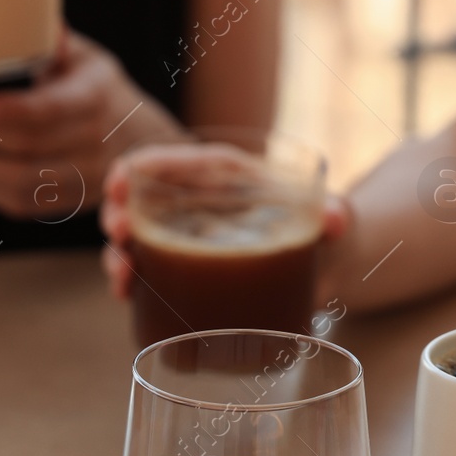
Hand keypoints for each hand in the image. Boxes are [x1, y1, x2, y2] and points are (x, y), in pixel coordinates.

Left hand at [0, 30, 184, 217]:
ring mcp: (81, 179)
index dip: (13, 110)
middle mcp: (92, 144)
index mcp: (95, 99)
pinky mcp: (68, 204)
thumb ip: (54, 40)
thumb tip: (18, 6)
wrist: (144, 145)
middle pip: (24, 147)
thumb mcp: (88, 58)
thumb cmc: (101, 91)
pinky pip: (23, 204)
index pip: (51, 110)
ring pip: (20, 181)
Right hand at [98, 144, 351, 298]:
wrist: (332, 267)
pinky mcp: (191, 272)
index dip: (147, 165)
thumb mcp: (336, 219)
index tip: (122, 177)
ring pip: (142, 238)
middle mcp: (203, 204)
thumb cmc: (330, 230)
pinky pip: (152, 272)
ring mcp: (192, 239)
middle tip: (118, 232)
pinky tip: (125, 293)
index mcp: (229, 177)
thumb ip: (337, 215)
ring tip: (120, 271)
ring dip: (120, 251)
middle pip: (148, 198)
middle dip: (121, 211)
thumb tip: (338, 218)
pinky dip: (133, 281)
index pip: (182, 161)